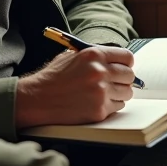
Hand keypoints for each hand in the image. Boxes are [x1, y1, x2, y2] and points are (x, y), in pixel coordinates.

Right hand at [15, 46, 135, 128]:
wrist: (37, 99)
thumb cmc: (53, 77)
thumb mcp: (72, 56)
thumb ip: (94, 56)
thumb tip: (116, 61)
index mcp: (94, 55)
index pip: (127, 57)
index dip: (126, 63)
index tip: (123, 68)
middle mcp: (99, 72)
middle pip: (130, 76)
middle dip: (123, 79)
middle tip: (115, 82)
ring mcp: (100, 93)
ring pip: (127, 93)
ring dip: (119, 93)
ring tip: (104, 93)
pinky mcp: (99, 111)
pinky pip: (118, 107)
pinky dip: (110, 106)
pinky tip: (96, 102)